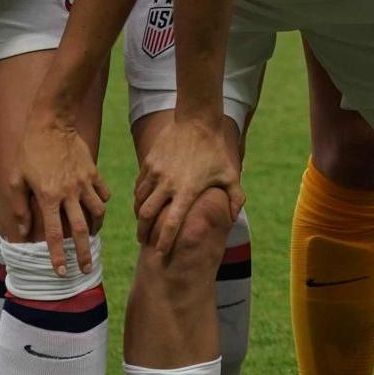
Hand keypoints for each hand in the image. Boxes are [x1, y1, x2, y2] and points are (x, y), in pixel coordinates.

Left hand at [15, 120, 109, 274]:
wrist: (52, 124)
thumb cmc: (29, 152)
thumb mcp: (15, 179)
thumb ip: (20, 207)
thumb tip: (23, 231)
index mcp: (48, 198)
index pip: (55, 234)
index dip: (58, 255)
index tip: (62, 272)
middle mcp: (69, 193)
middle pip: (81, 230)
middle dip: (84, 253)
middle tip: (87, 269)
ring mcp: (84, 183)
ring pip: (97, 213)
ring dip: (95, 229)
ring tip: (92, 237)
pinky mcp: (93, 172)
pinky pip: (103, 193)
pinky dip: (102, 204)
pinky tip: (97, 208)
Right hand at [133, 110, 244, 256]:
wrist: (197, 120)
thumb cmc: (215, 150)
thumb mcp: (231, 174)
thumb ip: (234, 198)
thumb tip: (233, 218)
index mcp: (187, 191)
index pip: (171, 223)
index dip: (164, 241)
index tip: (160, 253)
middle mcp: (167, 184)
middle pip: (146, 216)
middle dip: (142, 232)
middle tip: (143, 241)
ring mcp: (155, 173)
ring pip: (139, 201)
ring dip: (139, 215)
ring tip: (142, 223)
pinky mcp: (148, 163)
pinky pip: (139, 186)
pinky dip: (139, 197)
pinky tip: (143, 202)